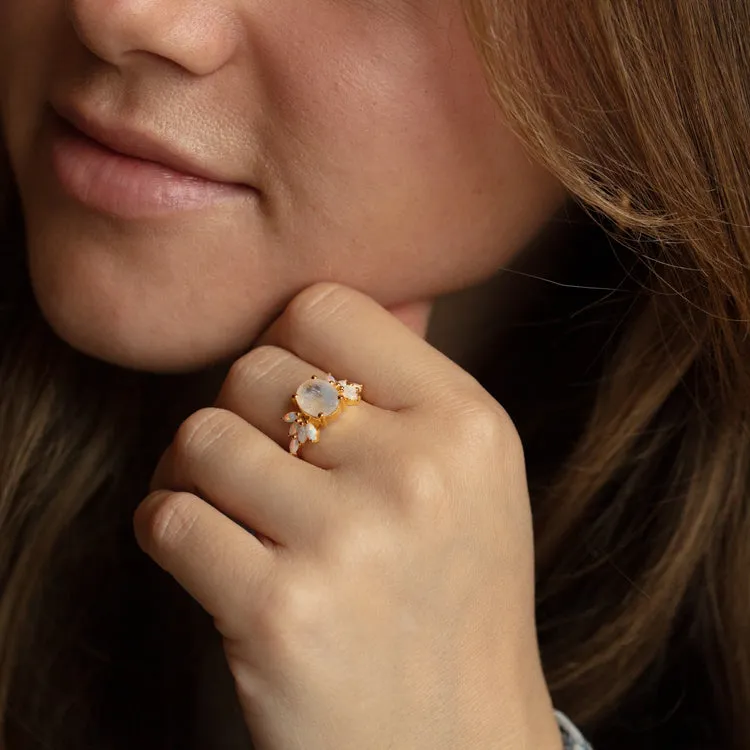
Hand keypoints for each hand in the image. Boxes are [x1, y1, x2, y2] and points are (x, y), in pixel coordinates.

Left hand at [135, 282, 560, 749]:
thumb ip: (410, 381)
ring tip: (231, 511)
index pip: (324, 308)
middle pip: (252, 371)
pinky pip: (167, 518)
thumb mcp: (471, 476)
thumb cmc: (454, 596)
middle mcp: (416, 474)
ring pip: (200, 438)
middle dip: (241, 414)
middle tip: (261, 467)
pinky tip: (207, 555)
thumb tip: (345, 300)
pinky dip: (167, 528)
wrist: (456, 744)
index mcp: (466, 424)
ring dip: (195, 474)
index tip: (292, 394)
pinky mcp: (276, 613)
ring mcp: (346, 543)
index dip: (288, 343)